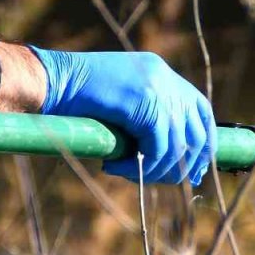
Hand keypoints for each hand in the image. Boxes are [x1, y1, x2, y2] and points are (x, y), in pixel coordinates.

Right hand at [29, 48, 214, 185]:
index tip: (196, 169)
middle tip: (162, 181)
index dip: (203, 142)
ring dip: (154, 170)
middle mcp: (165, 78)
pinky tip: (114, 167)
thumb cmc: (74, 95)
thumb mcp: (119, 101)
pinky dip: (139, 167)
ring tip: (129, 175)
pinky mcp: (146, 104)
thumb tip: (168, 156)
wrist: (51, 80)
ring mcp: (158, 89)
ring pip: (176, 147)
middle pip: (195, 132)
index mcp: (160, 73)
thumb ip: (144, 116)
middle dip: (184, 165)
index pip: (200, 110)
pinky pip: (156, 150)